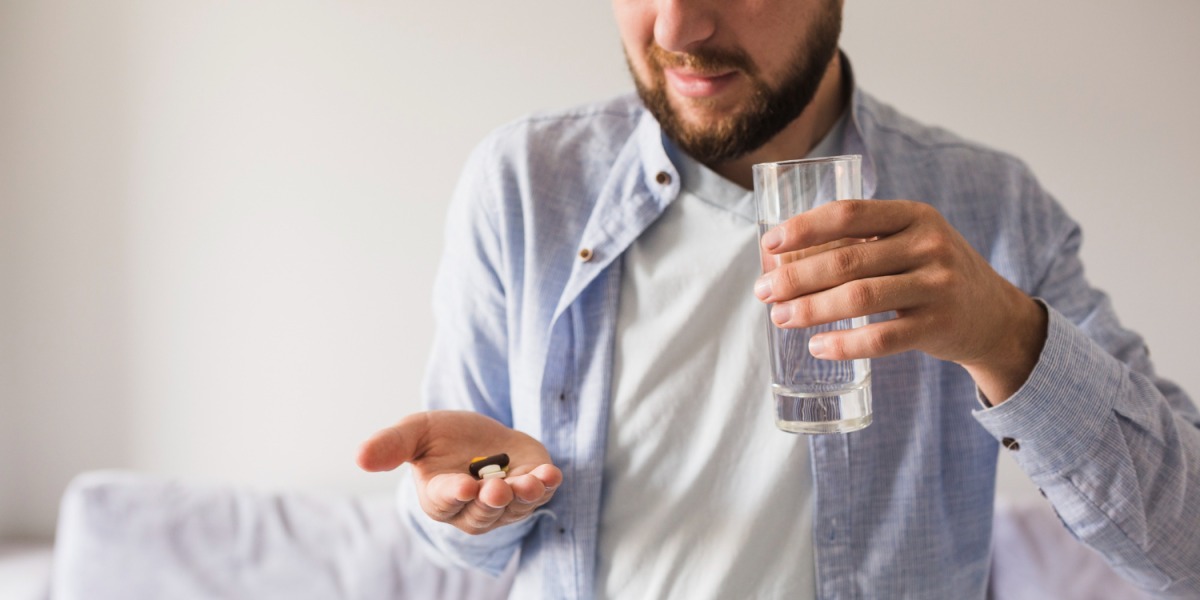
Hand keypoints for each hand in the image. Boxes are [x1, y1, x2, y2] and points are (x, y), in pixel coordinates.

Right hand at [356, 410, 561, 534]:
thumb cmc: (442, 437)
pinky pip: (542, 495)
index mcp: (440, 497)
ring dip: (523, 497)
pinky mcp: (532, 488)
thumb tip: (359, 457)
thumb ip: (391, 446)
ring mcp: (506, 502)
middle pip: (483, 513)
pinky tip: (551, 474)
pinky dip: (548, 487)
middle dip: (491, 502)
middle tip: (496, 488)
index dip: (455, 495)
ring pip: (515, 509)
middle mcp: (473, 508)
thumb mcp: (416, 433)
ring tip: (530, 483)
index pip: (446, 501)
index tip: (463, 486)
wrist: (480, 433)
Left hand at [754, 199, 1046, 401]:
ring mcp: (937, 286)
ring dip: (811, 310)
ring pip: (859, 298)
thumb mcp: (908, 243)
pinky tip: (817, 346)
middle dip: (795, 277)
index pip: (849, 213)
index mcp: (914, 215)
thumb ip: (859, 243)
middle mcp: (929, 245)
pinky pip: (882, 338)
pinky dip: (844, 343)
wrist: (994, 315)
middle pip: (847, 260)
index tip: (769, 245)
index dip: (804, 227)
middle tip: (762, 291)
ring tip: (779, 318)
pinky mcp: (938, 326)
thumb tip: (781, 261)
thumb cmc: (931, 274)